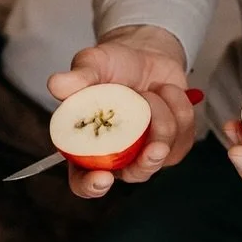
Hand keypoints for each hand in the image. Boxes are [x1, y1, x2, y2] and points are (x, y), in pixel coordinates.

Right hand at [48, 26, 193, 198]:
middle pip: (133, 175)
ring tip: (148, 91)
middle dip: (146, 163)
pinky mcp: (175, 142)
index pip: (83, 180)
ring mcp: (147, 152)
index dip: (90, 186)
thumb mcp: (92, 64)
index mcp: (88, 146)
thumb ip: (77, 78)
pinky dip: (178, 106)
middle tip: (155, 147)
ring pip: (163, 151)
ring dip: (161, 114)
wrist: (144, 54)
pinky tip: (166, 91)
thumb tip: (56, 85)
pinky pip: (185, 134)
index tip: (102, 178)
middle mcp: (118, 156)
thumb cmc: (112, 65)